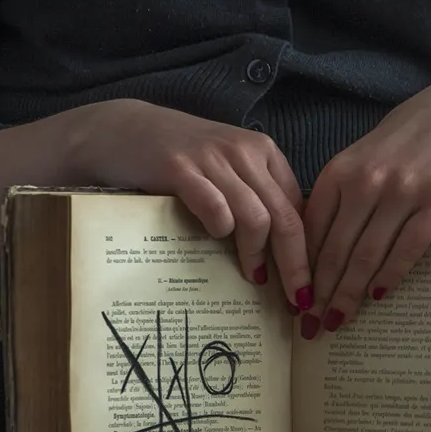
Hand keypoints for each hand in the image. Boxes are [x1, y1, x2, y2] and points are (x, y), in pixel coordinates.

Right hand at [0, 99, 311, 308]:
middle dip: (296, 265)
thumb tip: (287, 253)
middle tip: (298, 301)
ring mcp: (213, 159)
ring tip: (255, 277)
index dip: (309, 251)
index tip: (309, 286)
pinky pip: (215, 207)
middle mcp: (244, 152)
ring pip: (256, 217)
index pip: (299, 208)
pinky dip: (221, 229)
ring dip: (258, 254)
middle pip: (286, 218)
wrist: (121, 130)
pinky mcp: (180, 168)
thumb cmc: (180, 158)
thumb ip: (256, 196)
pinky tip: (216, 239)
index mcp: (264, 152)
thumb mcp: (227, 169)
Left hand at [300, 74, 430, 336]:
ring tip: (340, 321)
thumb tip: (318, 247)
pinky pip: (409, 247)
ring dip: (350, 294)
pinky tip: (378, 295)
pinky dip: (391, 275)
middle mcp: (366, 179)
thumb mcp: (367, 157)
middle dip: (321, 294)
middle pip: (335, 250)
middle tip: (312, 326)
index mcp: (340, 171)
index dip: (301, 272)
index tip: (296, 302)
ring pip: (367, 255)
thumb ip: (343, 194)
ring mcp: (402, 188)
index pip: (310, 231)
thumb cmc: (414, 139)